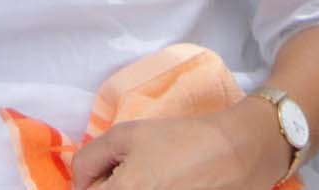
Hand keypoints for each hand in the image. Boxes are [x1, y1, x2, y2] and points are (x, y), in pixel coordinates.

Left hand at [71, 103, 290, 189]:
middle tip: (135, 177)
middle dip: (114, 189)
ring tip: (157, 181)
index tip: (107, 176)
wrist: (237, 152)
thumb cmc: (180, 139)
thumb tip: (80, 184)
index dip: (92, 186)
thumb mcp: (126, 134)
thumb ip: (89, 159)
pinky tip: (172, 187)